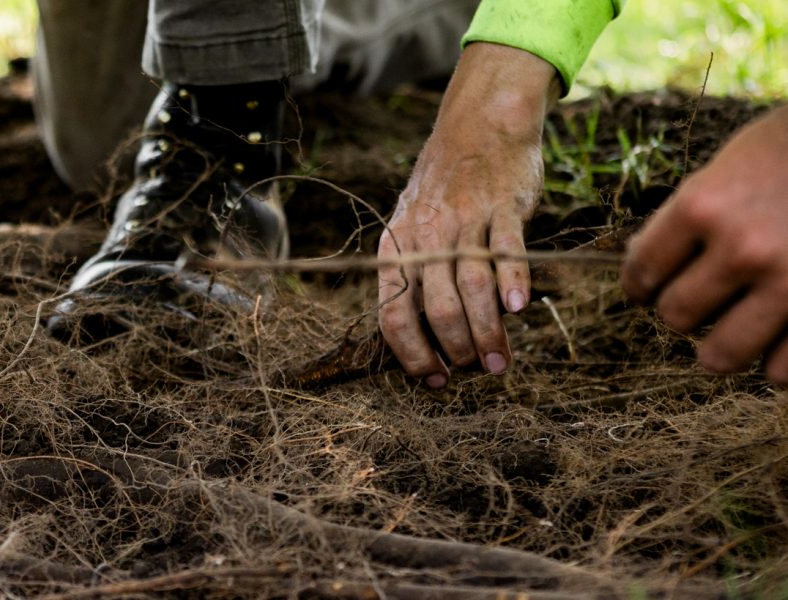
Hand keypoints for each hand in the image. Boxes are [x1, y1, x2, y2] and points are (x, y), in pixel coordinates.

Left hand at [378, 43, 559, 387]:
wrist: (479, 125)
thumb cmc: (446, 188)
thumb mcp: (413, 227)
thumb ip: (418, 274)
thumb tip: (430, 337)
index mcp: (396, 247)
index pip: (393, 312)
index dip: (411, 352)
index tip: (433, 379)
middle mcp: (425, 236)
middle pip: (436, 307)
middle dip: (457, 349)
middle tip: (478, 372)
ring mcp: (464, 220)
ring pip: (471, 287)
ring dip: (487, 332)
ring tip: (499, 362)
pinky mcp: (501, 206)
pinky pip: (506, 250)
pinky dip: (512, 281)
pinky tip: (519, 309)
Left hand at [621, 107, 787, 381]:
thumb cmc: (784, 153)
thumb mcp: (723, 171)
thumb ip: (685, 218)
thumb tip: (639, 262)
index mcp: (702, 206)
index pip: (642, 270)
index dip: (639, 286)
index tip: (646, 291)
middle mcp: (741, 247)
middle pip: (676, 315)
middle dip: (682, 310)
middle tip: (699, 302)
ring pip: (721, 353)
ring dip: (720, 347)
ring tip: (728, 336)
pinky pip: (780, 369)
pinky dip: (773, 364)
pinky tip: (775, 345)